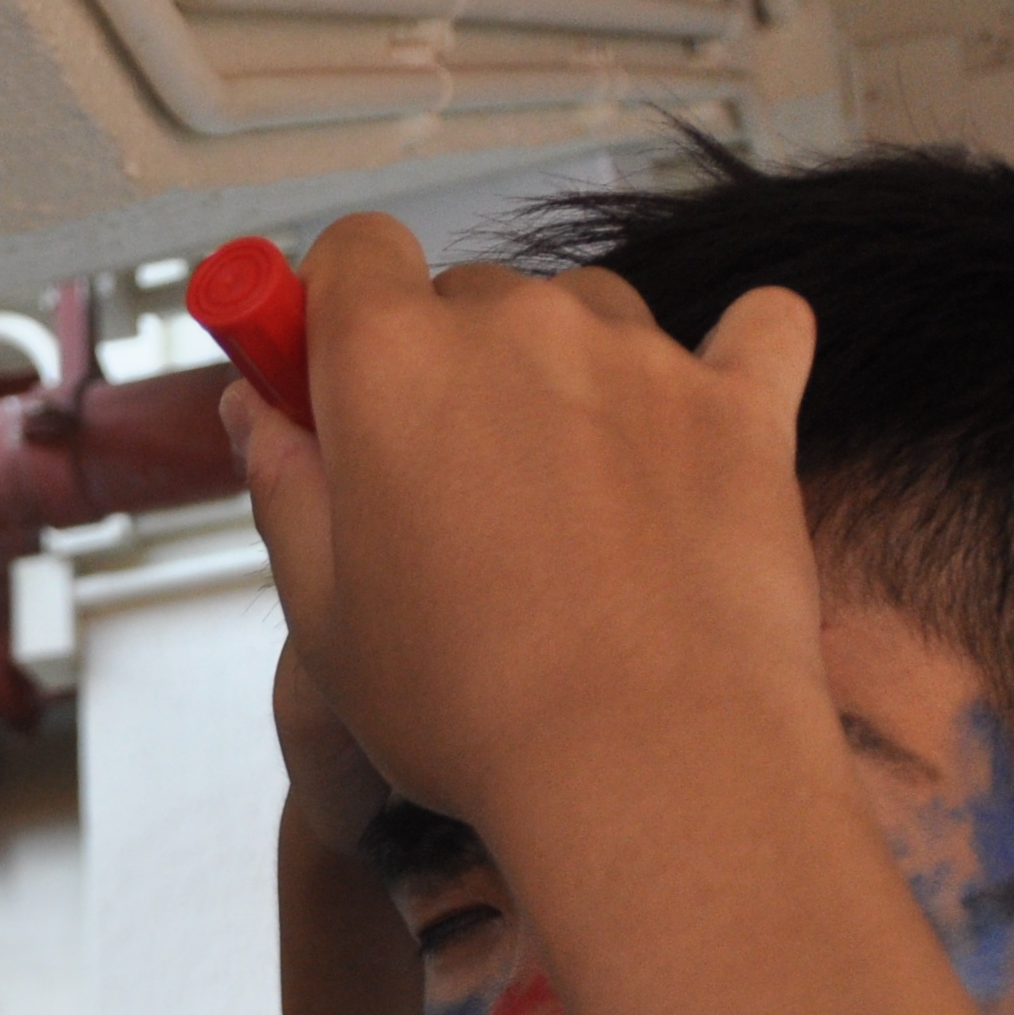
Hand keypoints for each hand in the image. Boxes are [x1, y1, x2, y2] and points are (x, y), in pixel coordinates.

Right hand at [235, 214, 826, 852]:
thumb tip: (260, 411)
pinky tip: (700, 421)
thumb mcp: (324, 616)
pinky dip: (727, 358)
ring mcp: (641, 355)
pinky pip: (753, 328)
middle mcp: (518, 325)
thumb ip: (285, 487)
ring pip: (588, 312)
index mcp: (392, 362)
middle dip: (450, 369)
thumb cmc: (473, 707)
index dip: (334, 307)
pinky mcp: (744, 401)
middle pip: (468, 294)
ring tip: (566, 499)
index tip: (331, 377)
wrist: (649, 764)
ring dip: (567, 373)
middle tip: (448, 494)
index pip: (353, 250)